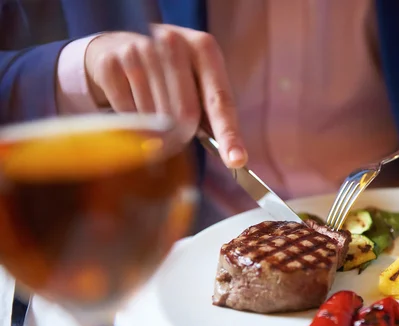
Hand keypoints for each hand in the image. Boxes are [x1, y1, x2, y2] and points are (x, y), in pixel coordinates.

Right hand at [84, 24, 246, 167]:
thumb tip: (229, 154)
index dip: (229, 134)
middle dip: (183, 136)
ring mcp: (138, 50)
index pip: (220, 100)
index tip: (237, 161)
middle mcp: (172, 42)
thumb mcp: (196, 79)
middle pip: (186, 113)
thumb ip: (211, 110)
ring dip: (155, 131)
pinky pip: (127, 113)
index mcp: (204, 48)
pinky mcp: (110, 63)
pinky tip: (133, 107)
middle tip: (175, 140)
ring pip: (154, 117)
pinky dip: (132, 123)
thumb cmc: (170, 72)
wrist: (119, 46)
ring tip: (151, 116)